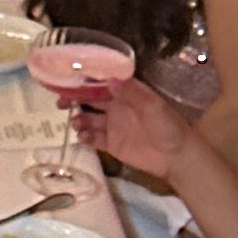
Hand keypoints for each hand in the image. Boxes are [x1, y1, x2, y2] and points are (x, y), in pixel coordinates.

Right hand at [77, 79, 192, 182]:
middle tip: (61, 102)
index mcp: (127, 93)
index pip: (103, 82)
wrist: (176, 158)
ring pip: (88, 119)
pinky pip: (93, 138)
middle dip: (74, 99)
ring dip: (79, 119)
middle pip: (90, 99)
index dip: (86, 80)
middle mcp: (117, 106)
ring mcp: (112, 125)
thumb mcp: (153, 108)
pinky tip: (83, 137)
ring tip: (77, 123)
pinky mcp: (111, 144)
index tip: (69, 79)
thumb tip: (111, 81)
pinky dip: (85, 137)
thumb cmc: (168, 127)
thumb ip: (132, 95)